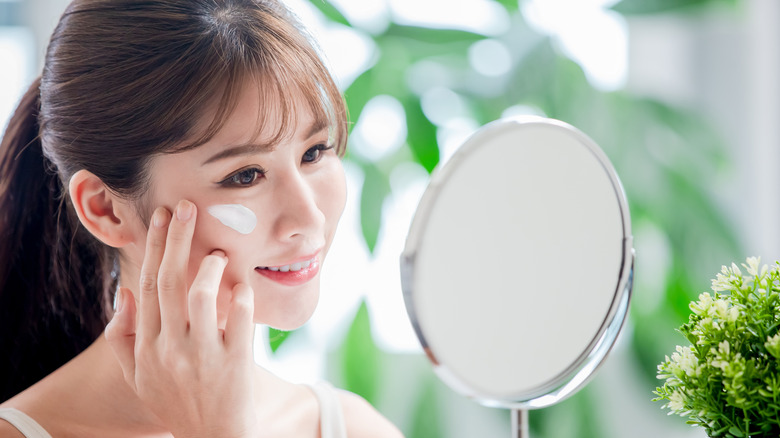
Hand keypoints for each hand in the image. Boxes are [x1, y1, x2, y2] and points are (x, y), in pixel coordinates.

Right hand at [105, 200, 257, 437]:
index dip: (153, 247)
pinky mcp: (234, 365)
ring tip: (219, 252)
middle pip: (169, 281)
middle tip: (188, 207)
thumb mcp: (139, 378)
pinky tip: (243, 285)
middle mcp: (169, 348)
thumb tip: (126, 293)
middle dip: (177, 239)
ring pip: (199, 297)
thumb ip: (123, 339)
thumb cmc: (176, 403)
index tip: (160, 217)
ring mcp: (202, 357)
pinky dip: (240, 298)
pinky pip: (238, 322)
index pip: (147, 285)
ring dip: (209, 267)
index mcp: (146, 347)